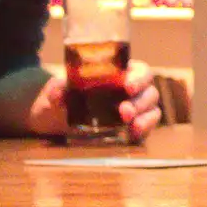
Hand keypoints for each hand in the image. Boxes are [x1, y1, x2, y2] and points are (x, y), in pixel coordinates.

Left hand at [24, 60, 161, 141]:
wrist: (55, 120)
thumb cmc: (60, 97)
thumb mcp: (56, 90)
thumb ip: (58, 88)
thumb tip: (58, 92)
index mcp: (119, 74)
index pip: (140, 71)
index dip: (139, 78)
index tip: (128, 87)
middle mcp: (131, 91)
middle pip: (149, 91)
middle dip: (140, 102)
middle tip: (124, 112)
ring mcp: (135, 110)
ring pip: (152, 109)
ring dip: (145, 117)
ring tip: (130, 125)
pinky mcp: (133, 129)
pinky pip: (147, 127)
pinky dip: (144, 130)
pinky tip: (133, 134)